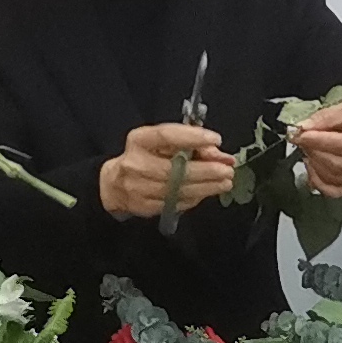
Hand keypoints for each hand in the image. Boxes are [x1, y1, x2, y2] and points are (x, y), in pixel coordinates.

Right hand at [100, 122, 234, 217]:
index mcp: (139, 140)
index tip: (215, 140)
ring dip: (207, 186)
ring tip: (225, 182)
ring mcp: (138, 188)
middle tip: (227, 169)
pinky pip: (175, 203)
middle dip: (207, 170)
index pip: (167, 136)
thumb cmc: (144, 157)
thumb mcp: (161, 142)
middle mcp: (136, 164)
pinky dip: (195, 197)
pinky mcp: (144, 206)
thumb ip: (189, 143)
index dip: (193, 137)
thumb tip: (218, 152)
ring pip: (178, 189)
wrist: (114, 184)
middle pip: (175, 169)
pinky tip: (207, 192)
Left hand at [292, 95, 341, 193]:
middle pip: (335, 164)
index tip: (300, 133)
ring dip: (314, 164)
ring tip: (310, 149)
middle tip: (302, 139)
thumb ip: (328, 117)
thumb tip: (305, 127)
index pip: (340, 145)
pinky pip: (335, 191)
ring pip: (333, 179)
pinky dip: (319, 181)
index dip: (316, 140)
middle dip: (313, 151)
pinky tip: (314, 167)